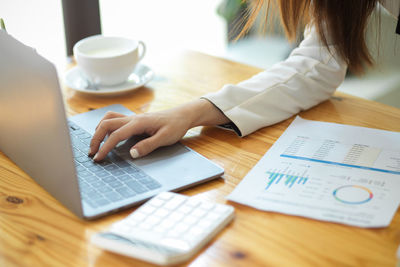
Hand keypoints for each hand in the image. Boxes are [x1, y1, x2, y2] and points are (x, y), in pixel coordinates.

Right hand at [89, 99, 230, 160]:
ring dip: (99, 130)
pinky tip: (108, 136)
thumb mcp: (165, 139)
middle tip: (92, 153)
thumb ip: (148, 146)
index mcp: (139, 123)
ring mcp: (133, 118)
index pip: (116, 135)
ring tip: (96, 144)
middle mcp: (133, 118)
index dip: (105, 147)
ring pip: (109, 118)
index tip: (99, 158)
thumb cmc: (175, 126)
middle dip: (96, 137)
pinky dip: (106, 126)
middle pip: (106, 123)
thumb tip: (132, 154)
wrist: (182, 115)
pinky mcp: (134, 120)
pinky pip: (115, 119)